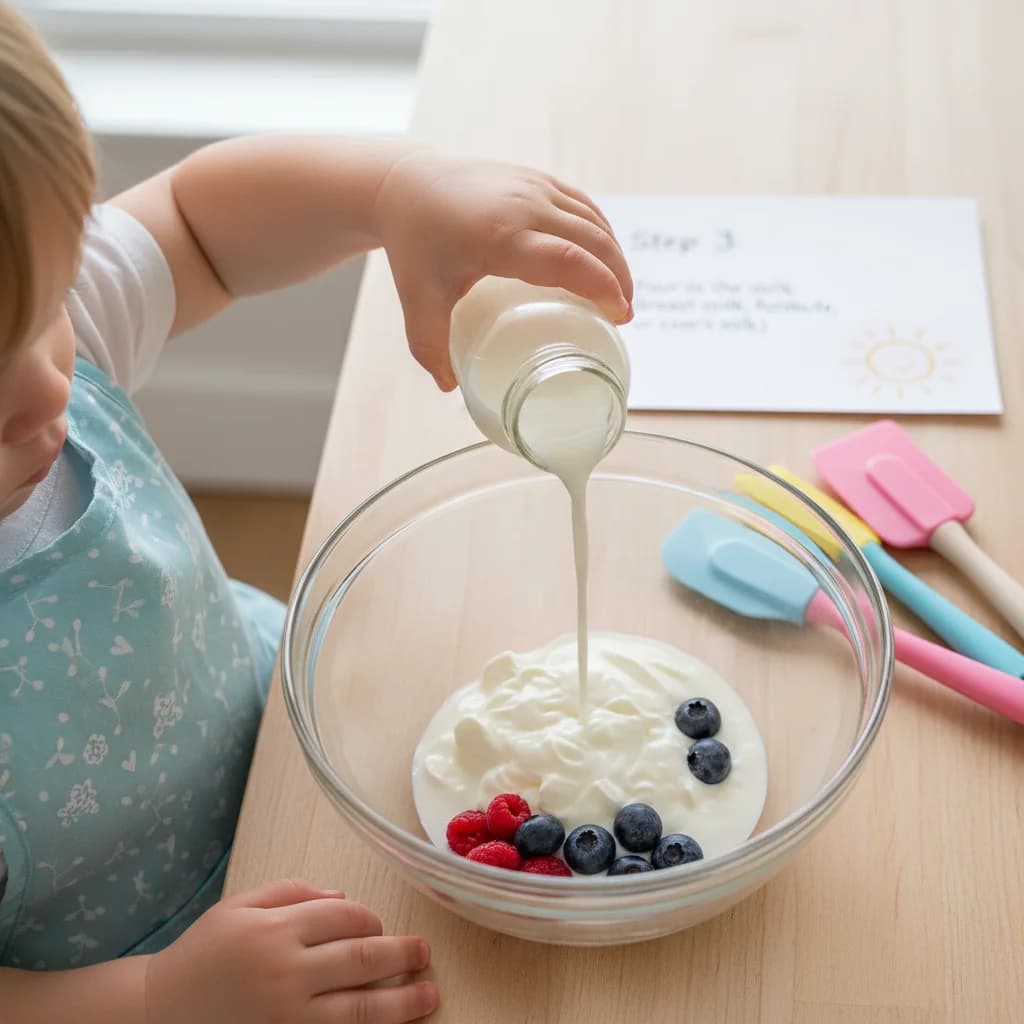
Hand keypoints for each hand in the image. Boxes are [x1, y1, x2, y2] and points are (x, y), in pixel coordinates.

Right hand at [144, 878, 436, 1023]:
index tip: (380, 923)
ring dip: (402, 1001)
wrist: (155, 1015)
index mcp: (276, 930)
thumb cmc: (202, 957)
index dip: (370, 917)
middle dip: (402, 954)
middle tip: (424, 953)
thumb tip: (343, 895)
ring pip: (360, 1008)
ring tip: (430, 995)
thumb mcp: (239, 907)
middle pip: (362, 958)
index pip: (344, 916)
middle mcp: (286, 973)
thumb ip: (292, 892)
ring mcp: (288, 1018)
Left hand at [372, 149, 633, 389]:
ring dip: (615, 256)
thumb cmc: (415, 245)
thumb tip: (450, 388)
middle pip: (593, 240)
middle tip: (624, 316)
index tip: (619, 316)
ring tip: (619, 293)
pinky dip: (602, 233)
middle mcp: (524, 206)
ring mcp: (533, 187)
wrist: (404, 183)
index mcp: (500, 237)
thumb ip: (430, 348)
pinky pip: (583, 206)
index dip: (602, 286)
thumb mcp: (419, 300)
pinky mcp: (536, 179)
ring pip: (594, 220)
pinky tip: (604, 259)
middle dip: (618, 278)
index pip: (568, 260)